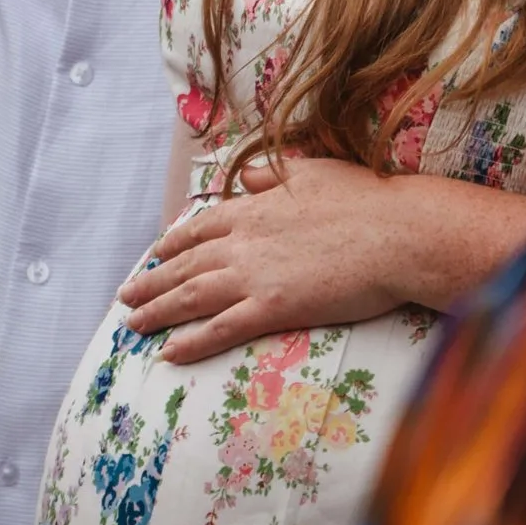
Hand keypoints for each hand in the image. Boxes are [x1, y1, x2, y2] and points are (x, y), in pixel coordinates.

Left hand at [120, 157, 525, 362]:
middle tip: (127, 297)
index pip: (200, 226)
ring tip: (133, 324)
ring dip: (158, 311)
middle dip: (152, 281)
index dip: (172, 243)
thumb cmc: (366, 200)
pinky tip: (170, 352)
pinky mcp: (272, 307)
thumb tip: (249, 176)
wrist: (398, 232)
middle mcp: (244, 240)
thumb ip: (274, 176)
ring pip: (191, 296)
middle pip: (185, 264)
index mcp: (254, 207)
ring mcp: (254, 275)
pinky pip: (220, 329)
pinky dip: (191, 341)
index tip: (154, 255)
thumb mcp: (314, 172)